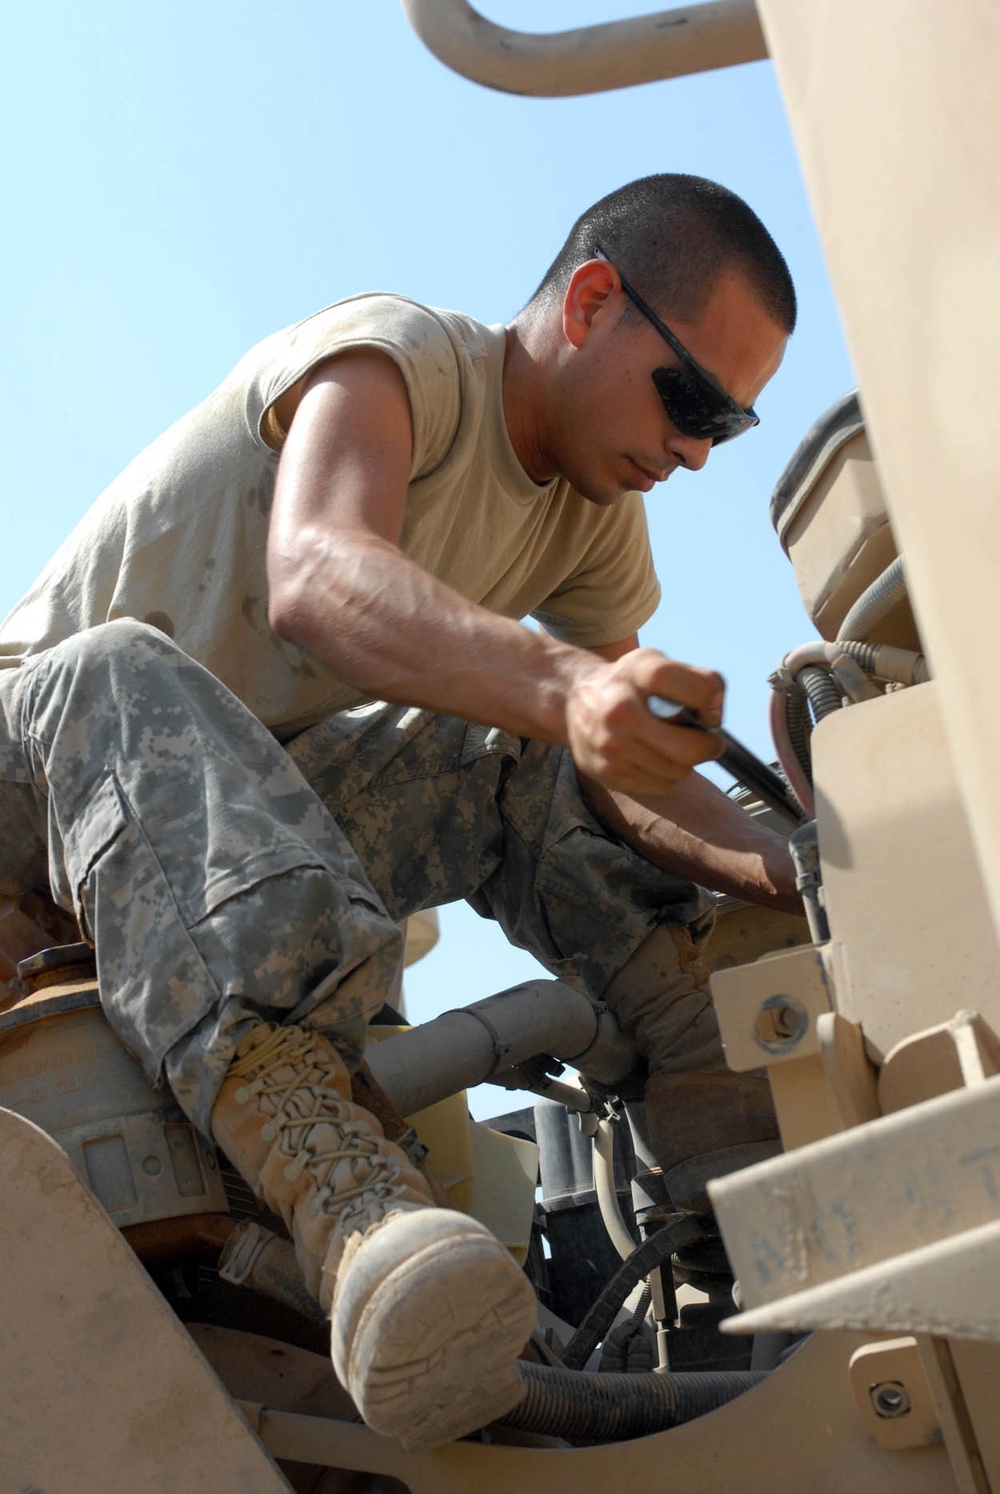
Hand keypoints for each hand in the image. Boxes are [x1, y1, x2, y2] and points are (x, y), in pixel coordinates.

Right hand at [566, 648, 723, 793]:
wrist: (576, 700)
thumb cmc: (629, 683)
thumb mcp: (656, 663)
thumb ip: (696, 679)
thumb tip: (714, 717)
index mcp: (638, 674)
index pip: (699, 689)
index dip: (712, 702)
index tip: (708, 710)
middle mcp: (620, 710)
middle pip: (689, 748)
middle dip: (708, 747)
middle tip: (708, 742)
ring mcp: (611, 745)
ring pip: (678, 771)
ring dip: (686, 762)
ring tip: (674, 746)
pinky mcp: (607, 772)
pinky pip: (661, 785)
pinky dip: (667, 776)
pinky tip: (656, 759)